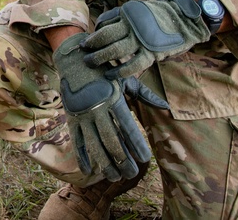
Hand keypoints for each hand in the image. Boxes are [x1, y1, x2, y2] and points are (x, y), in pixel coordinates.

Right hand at [55, 33, 167, 180]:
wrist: (74, 59)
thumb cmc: (105, 71)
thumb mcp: (126, 79)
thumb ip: (146, 95)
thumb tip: (166, 106)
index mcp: (114, 99)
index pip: (128, 127)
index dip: (136, 145)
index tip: (145, 159)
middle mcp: (98, 109)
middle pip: (112, 141)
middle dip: (122, 160)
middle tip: (131, 174)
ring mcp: (83, 114)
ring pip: (94, 144)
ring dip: (104, 163)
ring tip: (114, 177)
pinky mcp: (71, 117)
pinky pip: (77, 140)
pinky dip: (82, 156)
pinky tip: (90, 170)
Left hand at [82, 0, 210, 79]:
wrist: (186, 18)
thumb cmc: (159, 15)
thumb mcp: (138, 10)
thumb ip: (122, 17)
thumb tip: (102, 26)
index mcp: (128, 13)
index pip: (105, 23)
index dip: (94, 33)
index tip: (86, 41)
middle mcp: (132, 26)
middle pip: (106, 36)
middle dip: (92, 46)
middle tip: (83, 52)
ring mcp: (142, 39)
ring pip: (115, 50)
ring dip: (100, 58)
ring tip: (91, 63)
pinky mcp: (152, 53)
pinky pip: (132, 64)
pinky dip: (120, 70)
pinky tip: (110, 74)